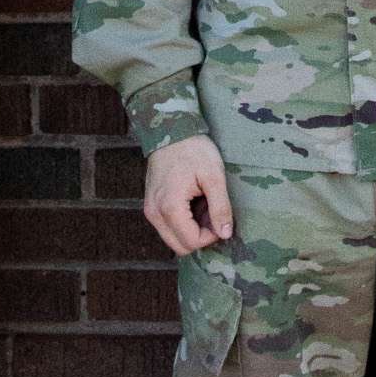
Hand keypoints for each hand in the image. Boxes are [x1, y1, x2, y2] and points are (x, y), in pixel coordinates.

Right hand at [144, 136, 233, 255]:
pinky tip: (192, 203)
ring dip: (191, 230)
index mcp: (169, 207)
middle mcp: (154, 213)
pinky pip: (168, 227)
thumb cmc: (193, 150)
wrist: (170, 130)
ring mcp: (150, 210)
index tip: (219, 215)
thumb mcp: (214, 176)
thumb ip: (220, 207)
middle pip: (180, 246)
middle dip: (200, 236)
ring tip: (202, 205)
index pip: (191, 242)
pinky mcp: (151, 205)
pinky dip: (183, 222)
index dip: (211, 236)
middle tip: (211, 212)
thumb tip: (226, 234)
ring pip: (173, 239)